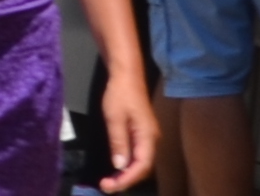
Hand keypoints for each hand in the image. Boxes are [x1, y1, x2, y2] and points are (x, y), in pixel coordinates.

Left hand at [95, 68, 160, 190]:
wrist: (126, 74)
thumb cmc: (120, 93)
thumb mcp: (114, 117)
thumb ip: (118, 142)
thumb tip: (120, 166)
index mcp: (148, 136)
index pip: (142, 165)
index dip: (128, 179)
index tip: (111, 186)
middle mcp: (152, 139)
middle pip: (143, 167)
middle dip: (126, 180)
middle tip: (106, 186)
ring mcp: (149, 137)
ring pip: (141, 162)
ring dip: (127, 174)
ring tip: (110, 182)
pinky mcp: (142, 133)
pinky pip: (138, 154)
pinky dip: (128, 164)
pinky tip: (117, 168)